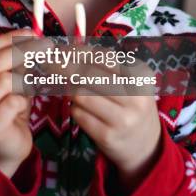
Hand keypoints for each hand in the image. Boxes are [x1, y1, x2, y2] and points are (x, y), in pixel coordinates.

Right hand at [0, 29, 37, 178]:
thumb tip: (33, 35)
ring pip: (4, 80)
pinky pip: (12, 102)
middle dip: (24, 52)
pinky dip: (24, 100)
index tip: (34, 33)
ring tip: (33, 84)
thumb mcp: (10, 78)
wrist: (6, 146)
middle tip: (47, 48)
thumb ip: (15, 58)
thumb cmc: (8, 107)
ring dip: (25, 79)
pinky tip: (23, 107)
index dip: (10, 39)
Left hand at [70, 59, 160, 194]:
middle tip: (50, 64)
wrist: (146, 145)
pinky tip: (80, 109)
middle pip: (88, 75)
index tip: (61, 49)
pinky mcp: (108, 137)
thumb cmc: (130, 105)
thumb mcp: (128, 82)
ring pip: (80, 95)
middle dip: (64, 67)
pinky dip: (74, 108)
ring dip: (70, 90)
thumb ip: (103, 65)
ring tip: (72, 90)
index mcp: (140, 76)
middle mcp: (135, 97)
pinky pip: (78, 114)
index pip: (103, 56)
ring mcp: (122, 119)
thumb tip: (67, 50)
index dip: (77, 51)